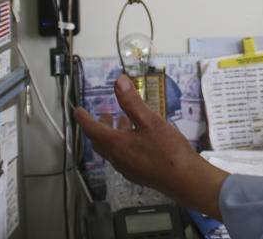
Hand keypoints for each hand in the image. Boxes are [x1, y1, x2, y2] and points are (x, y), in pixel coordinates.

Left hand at [74, 75, 228, 218]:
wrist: (184, 179)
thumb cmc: (168, 153)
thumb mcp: (150, 121)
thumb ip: (132, 102)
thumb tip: (119, 83)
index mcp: (117, 145)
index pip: (92, 130)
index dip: (83, 118)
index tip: (78, 111)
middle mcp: (118, 159)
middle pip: (99, 142)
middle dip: (98, 127)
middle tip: (102, 115)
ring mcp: (127, 168)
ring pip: (111, 150)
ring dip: (112, 135)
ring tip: (123, 122)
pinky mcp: (137, 173)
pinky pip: (122, 157)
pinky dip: (122, 144)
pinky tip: (137, 139)